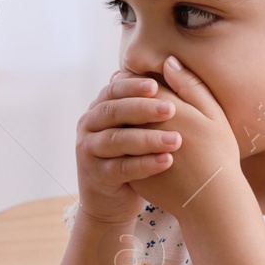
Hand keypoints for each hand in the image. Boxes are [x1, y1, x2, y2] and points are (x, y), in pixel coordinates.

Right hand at [74, 70, 180, 224]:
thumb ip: (146, 101)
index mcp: (100, 108)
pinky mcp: (96, 177)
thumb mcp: (137, 127)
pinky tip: (166, 161)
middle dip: (142, 109)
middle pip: (113, 112)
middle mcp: (89, 126)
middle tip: (171, 109)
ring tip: (176, 140)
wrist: (112, 200)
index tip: (156, 84)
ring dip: (147, 139)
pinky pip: (121, 168)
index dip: (133, 86)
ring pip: (117, 140)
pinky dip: (144, 164)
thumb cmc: (132, 156)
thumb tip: (170, 64)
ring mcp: (89, 151)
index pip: (114, 89)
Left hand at [129, 56, 242, 218]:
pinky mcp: (130, 171)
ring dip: (118, 118)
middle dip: (124, 96)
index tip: (138, 77)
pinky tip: (124, 140)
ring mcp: (136, 152)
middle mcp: (148, 128)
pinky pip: (118, 152)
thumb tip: (168, 61)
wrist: (211, 201)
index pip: (145, 85)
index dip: (140, 80)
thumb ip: (191, 87)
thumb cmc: (219, 155)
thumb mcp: (214, 115)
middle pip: (126, 103)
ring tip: (123, 115)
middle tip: (120, 87)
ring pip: (119, 126)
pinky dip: (118, 144)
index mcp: (169, 110)